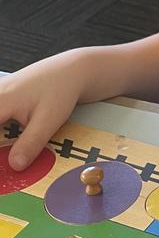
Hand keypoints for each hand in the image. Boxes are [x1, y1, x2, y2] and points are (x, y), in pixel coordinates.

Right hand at [0, 52, 88, 171]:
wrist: (72, 70)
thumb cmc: (61, 89)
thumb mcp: (49, 120)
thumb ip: (30, 143)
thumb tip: (15, 166)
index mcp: (0, 102)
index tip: (4, 163)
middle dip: (2, 145)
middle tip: (9, 161)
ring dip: (3, 139)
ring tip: (13, 152)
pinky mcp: (2, 98)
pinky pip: (0, 118)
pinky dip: (4, 133)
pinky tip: (13, 142)